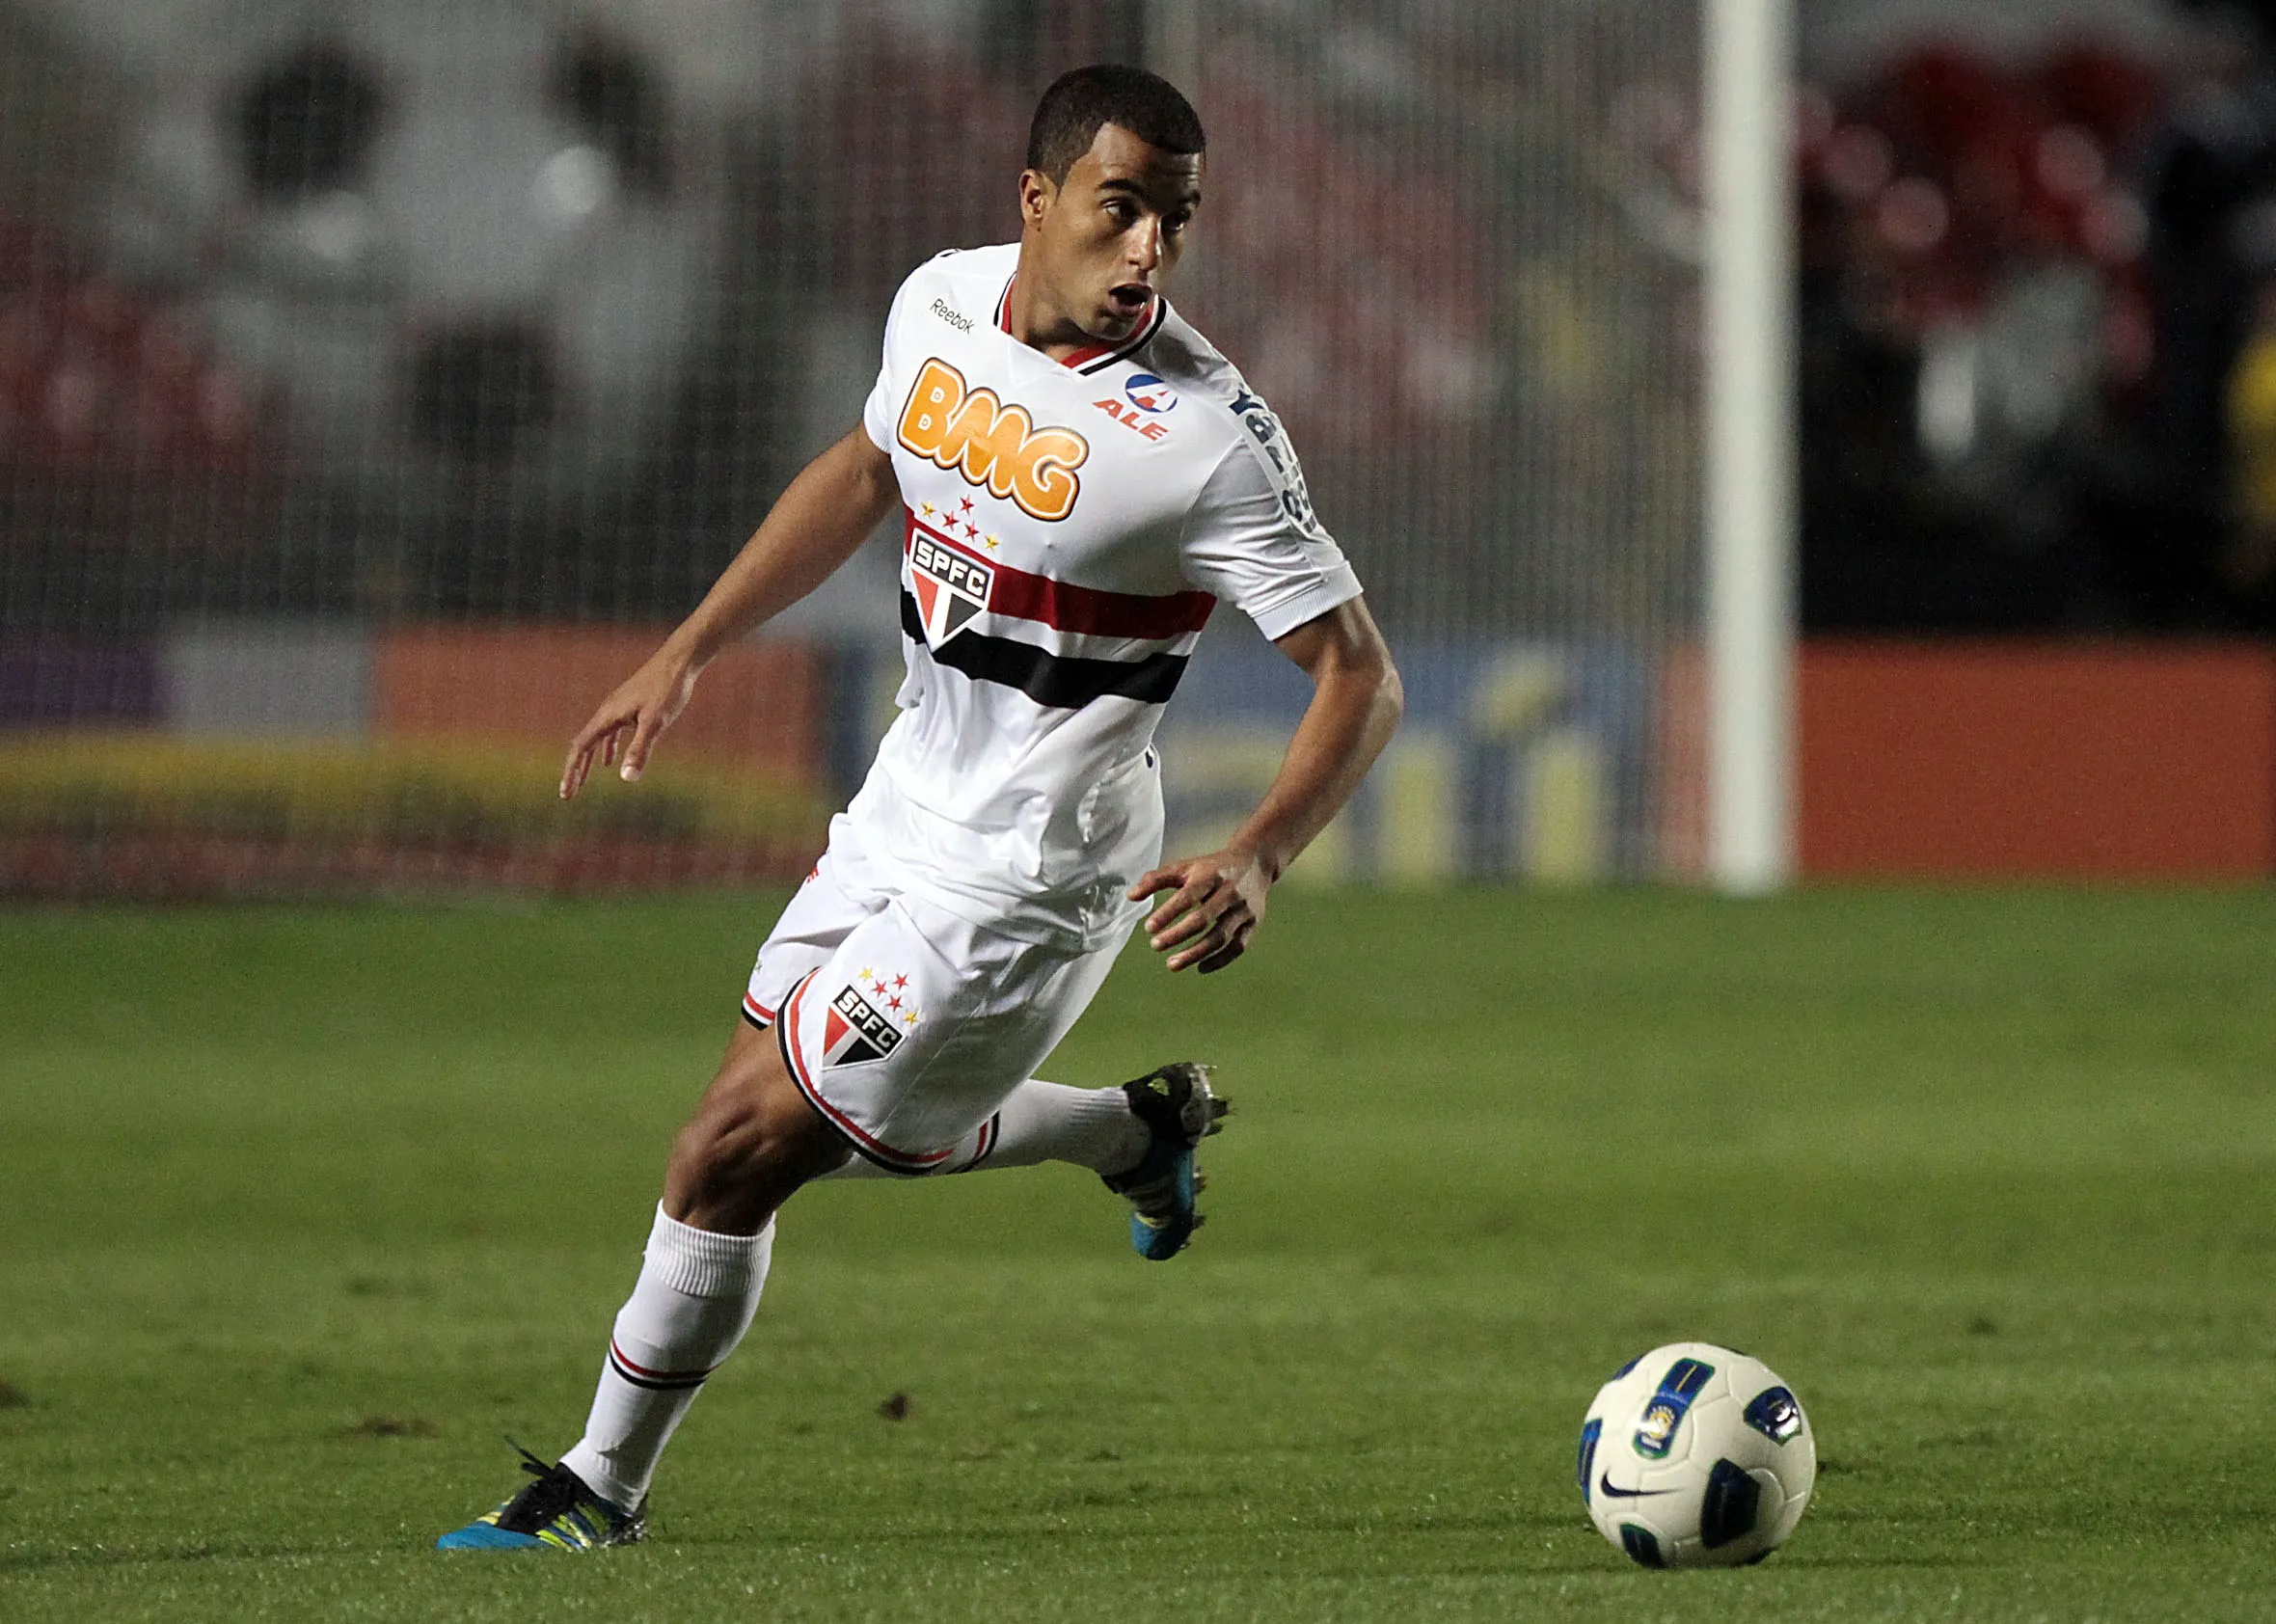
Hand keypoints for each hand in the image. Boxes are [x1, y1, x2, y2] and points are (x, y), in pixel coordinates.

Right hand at [559, 651, 698, 798]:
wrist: (679, 661)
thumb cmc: (668, 689)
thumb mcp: (655, 722)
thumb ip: (640, 750)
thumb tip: (626, 778)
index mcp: (607, 716)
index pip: (581, 748)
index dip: (571, 771)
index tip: (566, 793)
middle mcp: (607, 711)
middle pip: (583, 745)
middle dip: (575, 770)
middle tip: (569, 794)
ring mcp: (617, 708)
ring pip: (596, 739)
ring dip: (588, 761)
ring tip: (583, 781)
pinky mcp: (629, 707)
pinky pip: (610, 732)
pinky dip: (606, 748)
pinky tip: (609, 761)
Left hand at [1128, 848, 1273, 972]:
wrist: (1254, 863)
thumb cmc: (1210, 868)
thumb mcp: (1184, 867)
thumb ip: (1156, 880)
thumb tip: (1130, 897)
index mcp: (1210, 876)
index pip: (1188, 896)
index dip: (1168, 913)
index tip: (1149, 928)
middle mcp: (1229, 892)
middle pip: (1203, 919)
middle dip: (1178, 935)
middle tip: (1155, 946)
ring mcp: (1244, 910)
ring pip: (1220, 937)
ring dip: (1195, 953)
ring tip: (1171, 964)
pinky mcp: (1253, 924)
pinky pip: (1237, 947)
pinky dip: (1219, 961)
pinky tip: (1200, 968)